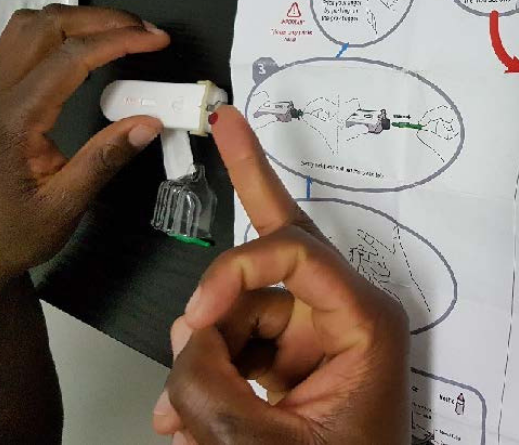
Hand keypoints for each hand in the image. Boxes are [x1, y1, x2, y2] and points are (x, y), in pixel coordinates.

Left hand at [0, 4, 169, 292]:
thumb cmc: (18, 230)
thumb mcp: (66, 205)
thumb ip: (105, 159)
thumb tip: (149, 122)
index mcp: (15, 120)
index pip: (70, 57)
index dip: (118, 40)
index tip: (156, 39)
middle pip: (47, 26)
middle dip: (101, 19)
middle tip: (146, 31)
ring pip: (29, 25)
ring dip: (77, 18)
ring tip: (120, 32)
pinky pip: (20, 41)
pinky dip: (57, 30)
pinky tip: (85, 44)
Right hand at [152, 106, 409, 443]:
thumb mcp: (260, 443)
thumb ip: (209, 386)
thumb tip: (184, 341)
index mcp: (360, 325)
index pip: (291, 253)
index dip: (230, 276)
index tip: (196, 321)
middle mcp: (339, 322)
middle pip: (271, 250)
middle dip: (241, 194)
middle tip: (225, 124)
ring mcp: (311, 345)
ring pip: (234, 314)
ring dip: (196, 355)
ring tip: (177, 413)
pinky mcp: (286, 369)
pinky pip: (230, 348)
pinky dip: (201, 376)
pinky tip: (181, 417)